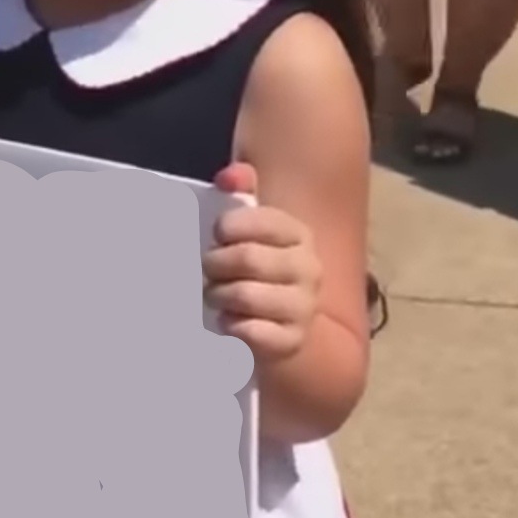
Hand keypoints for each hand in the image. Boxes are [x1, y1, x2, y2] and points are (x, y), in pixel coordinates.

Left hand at [202, 163, 321, 362]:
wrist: (275, 326)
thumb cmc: (254, 270)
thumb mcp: (248, 228)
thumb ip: (240, 192)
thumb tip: (229, 177)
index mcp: (298, 234)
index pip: (258, 220)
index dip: (227, 227)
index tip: (216, 237)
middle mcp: (309, 268)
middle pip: (247, 258)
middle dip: (215, 264)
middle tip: (208, 271)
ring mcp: (304, 306)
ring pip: (246, 295)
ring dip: (218, 295)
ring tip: (214, 295)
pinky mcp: (292, 340)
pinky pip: (251, 331)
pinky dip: (231, 326)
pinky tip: (227, 321)